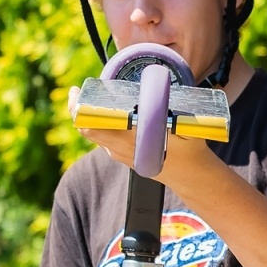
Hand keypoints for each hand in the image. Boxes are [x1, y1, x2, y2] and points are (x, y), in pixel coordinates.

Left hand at [71, 85, 216, 193]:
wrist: (190, 176)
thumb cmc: (190, 150)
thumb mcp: (187, 129)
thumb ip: (174, 113)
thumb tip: (161, 90)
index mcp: (130, 140)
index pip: (92, 126)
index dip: (79, 109)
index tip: (76, 91)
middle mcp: (120, 148)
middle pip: (86, 128)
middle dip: (78, 108)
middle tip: (77, 90)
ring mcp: (119, 153)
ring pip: (95, 133)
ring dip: (91, 116)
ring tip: (94, 96)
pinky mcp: (122, 154)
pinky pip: (105, 137)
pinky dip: (102, 123)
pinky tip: (109, 111)